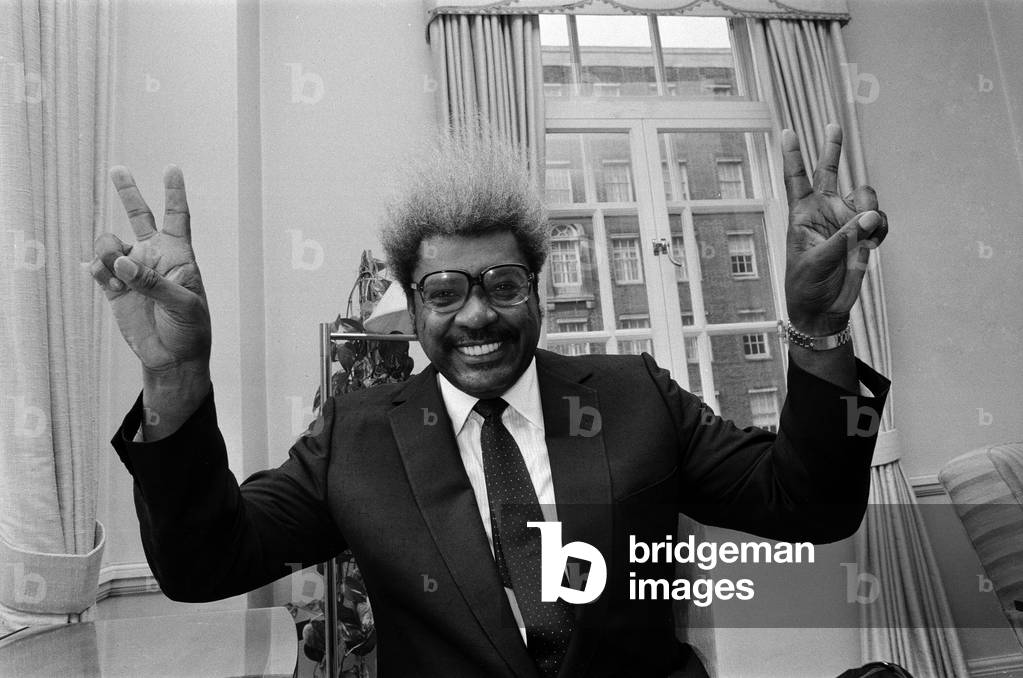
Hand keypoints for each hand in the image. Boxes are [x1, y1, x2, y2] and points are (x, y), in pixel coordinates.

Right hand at [90, 166, 210, 378]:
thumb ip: (154, 282)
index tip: (172, 168)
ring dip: (108, 251)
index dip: (174, 193)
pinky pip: (98, 266)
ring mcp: (132, 270)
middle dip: (129, 193)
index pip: (177, 218)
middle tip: (118, 170)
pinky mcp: (114, 287)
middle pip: (140, 217)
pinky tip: (110, 284)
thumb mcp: (183, 304)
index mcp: (178, 255)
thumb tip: (123, 261)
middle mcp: (154, 257)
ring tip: (118, 272)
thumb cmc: (190, 328)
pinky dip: (99, 271)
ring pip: (110, 242)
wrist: (171, 357)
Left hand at [782, 124, 888, 334]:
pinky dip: (881, 229)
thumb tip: (872, 216)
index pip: (797, 179)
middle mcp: (824, 211)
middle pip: (829, 172)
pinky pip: (880, 219)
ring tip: (865, 232)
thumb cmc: (807, 286)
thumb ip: (844, 237)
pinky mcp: (863, 234)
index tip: (787, 131)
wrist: (823, 309)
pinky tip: (873, 244)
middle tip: (832, 125)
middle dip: (832, 149)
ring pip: (865, 196)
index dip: (792, 155)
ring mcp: (845, 221)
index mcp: (802, 215)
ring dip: (869, 208)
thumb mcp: (818, 261)